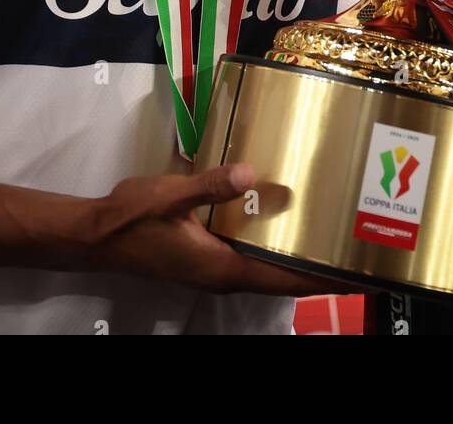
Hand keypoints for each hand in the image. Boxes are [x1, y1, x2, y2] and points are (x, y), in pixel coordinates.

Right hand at [96, 164, 354, 296]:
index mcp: (223, 267)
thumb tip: (249, 174)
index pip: (283, 277)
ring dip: (296, 255)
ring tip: (330, 232)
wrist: (96, 234)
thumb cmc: (132, 219)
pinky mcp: (207, 256)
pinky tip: (283, 220)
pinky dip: (272, 243)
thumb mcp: (171, 196)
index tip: (356, 272)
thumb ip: (210, 186)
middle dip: (317, 266)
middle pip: (282, 276)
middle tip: (354, 245)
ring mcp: (215, 267)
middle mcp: (224, 273)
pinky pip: (251, 254)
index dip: (320, 277)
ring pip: (267, 266)